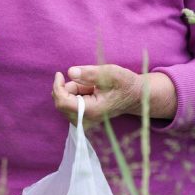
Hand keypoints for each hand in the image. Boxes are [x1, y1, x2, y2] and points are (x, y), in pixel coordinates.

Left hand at [52, 64, 177, 126]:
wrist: (136, 96)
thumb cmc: (125, 84)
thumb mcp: (110, 73)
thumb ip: (90, 73)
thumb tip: (70, 72)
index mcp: (92, 111)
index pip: (63, 102)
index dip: (58, 87)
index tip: (59, 73)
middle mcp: (87, 120)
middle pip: (61, 104)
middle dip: (66, 88)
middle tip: (82, 78)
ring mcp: (85, 121)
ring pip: (65, 104)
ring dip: (72, 91)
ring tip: (90, 85)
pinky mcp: (85, 118)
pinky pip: (71, 105)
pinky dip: (75, 94)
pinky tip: (89, 91)